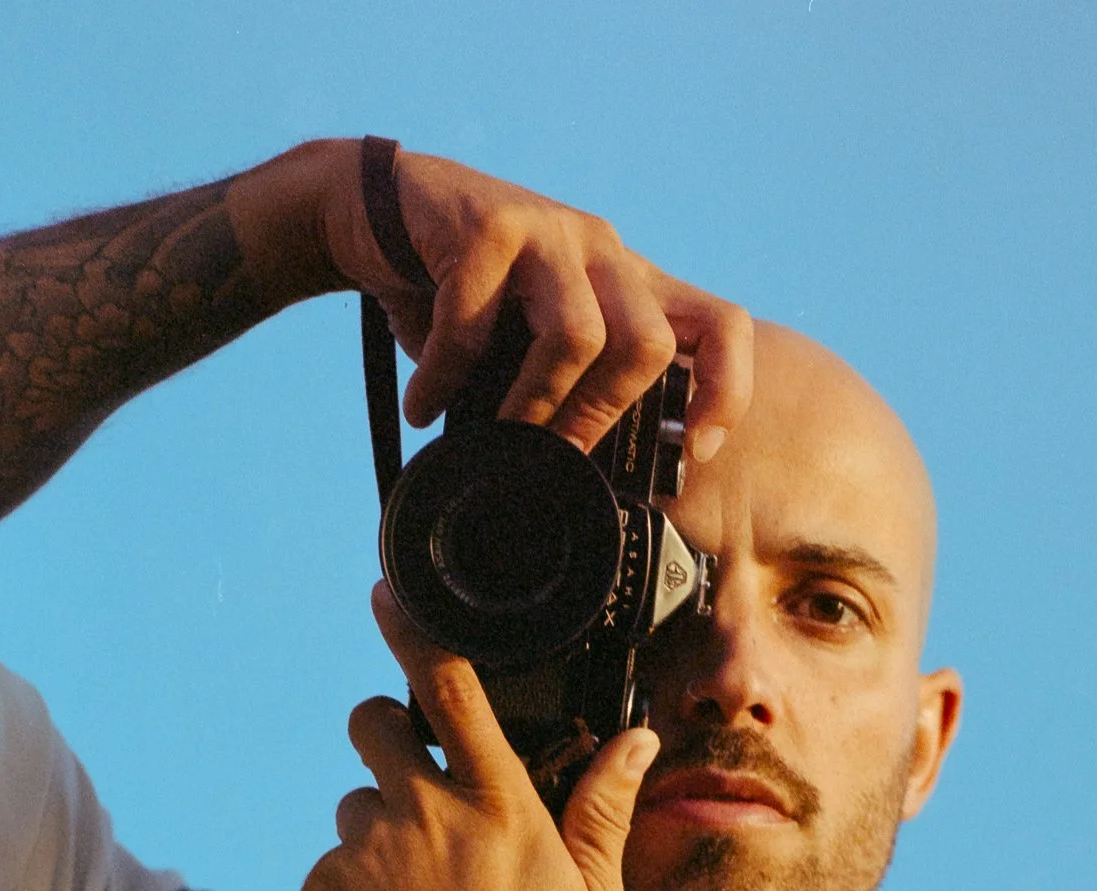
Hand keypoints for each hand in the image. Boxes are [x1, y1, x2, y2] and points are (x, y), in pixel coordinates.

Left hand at [299, 587, 660, 890]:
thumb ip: (603, 813)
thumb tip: (637, 741)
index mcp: (497, 806)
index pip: (450, 690)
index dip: (413, 635)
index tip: (384, 598)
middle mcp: (423, 814)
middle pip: (373, 726)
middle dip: (384, 735)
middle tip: (411, 784)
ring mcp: (364, 854)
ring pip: (354, 808)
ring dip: (377, 834)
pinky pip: (332, 870)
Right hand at [317, 141, 752, 460]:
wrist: (371, 211)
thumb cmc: (456, 292)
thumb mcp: (526, 343)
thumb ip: (561, 388)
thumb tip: (572, 474)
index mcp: (627, 282)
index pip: (719, 324)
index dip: (724, 389)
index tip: (695, 449)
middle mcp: (601, 250)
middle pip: (649, 342)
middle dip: (602, 414)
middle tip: (558, 454)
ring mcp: (549, 232)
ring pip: (577, 335)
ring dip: (532, 404)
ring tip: (496, 436)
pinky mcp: (488, 224)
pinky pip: (475, 324)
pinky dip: (444, 379)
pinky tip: (420, 407)